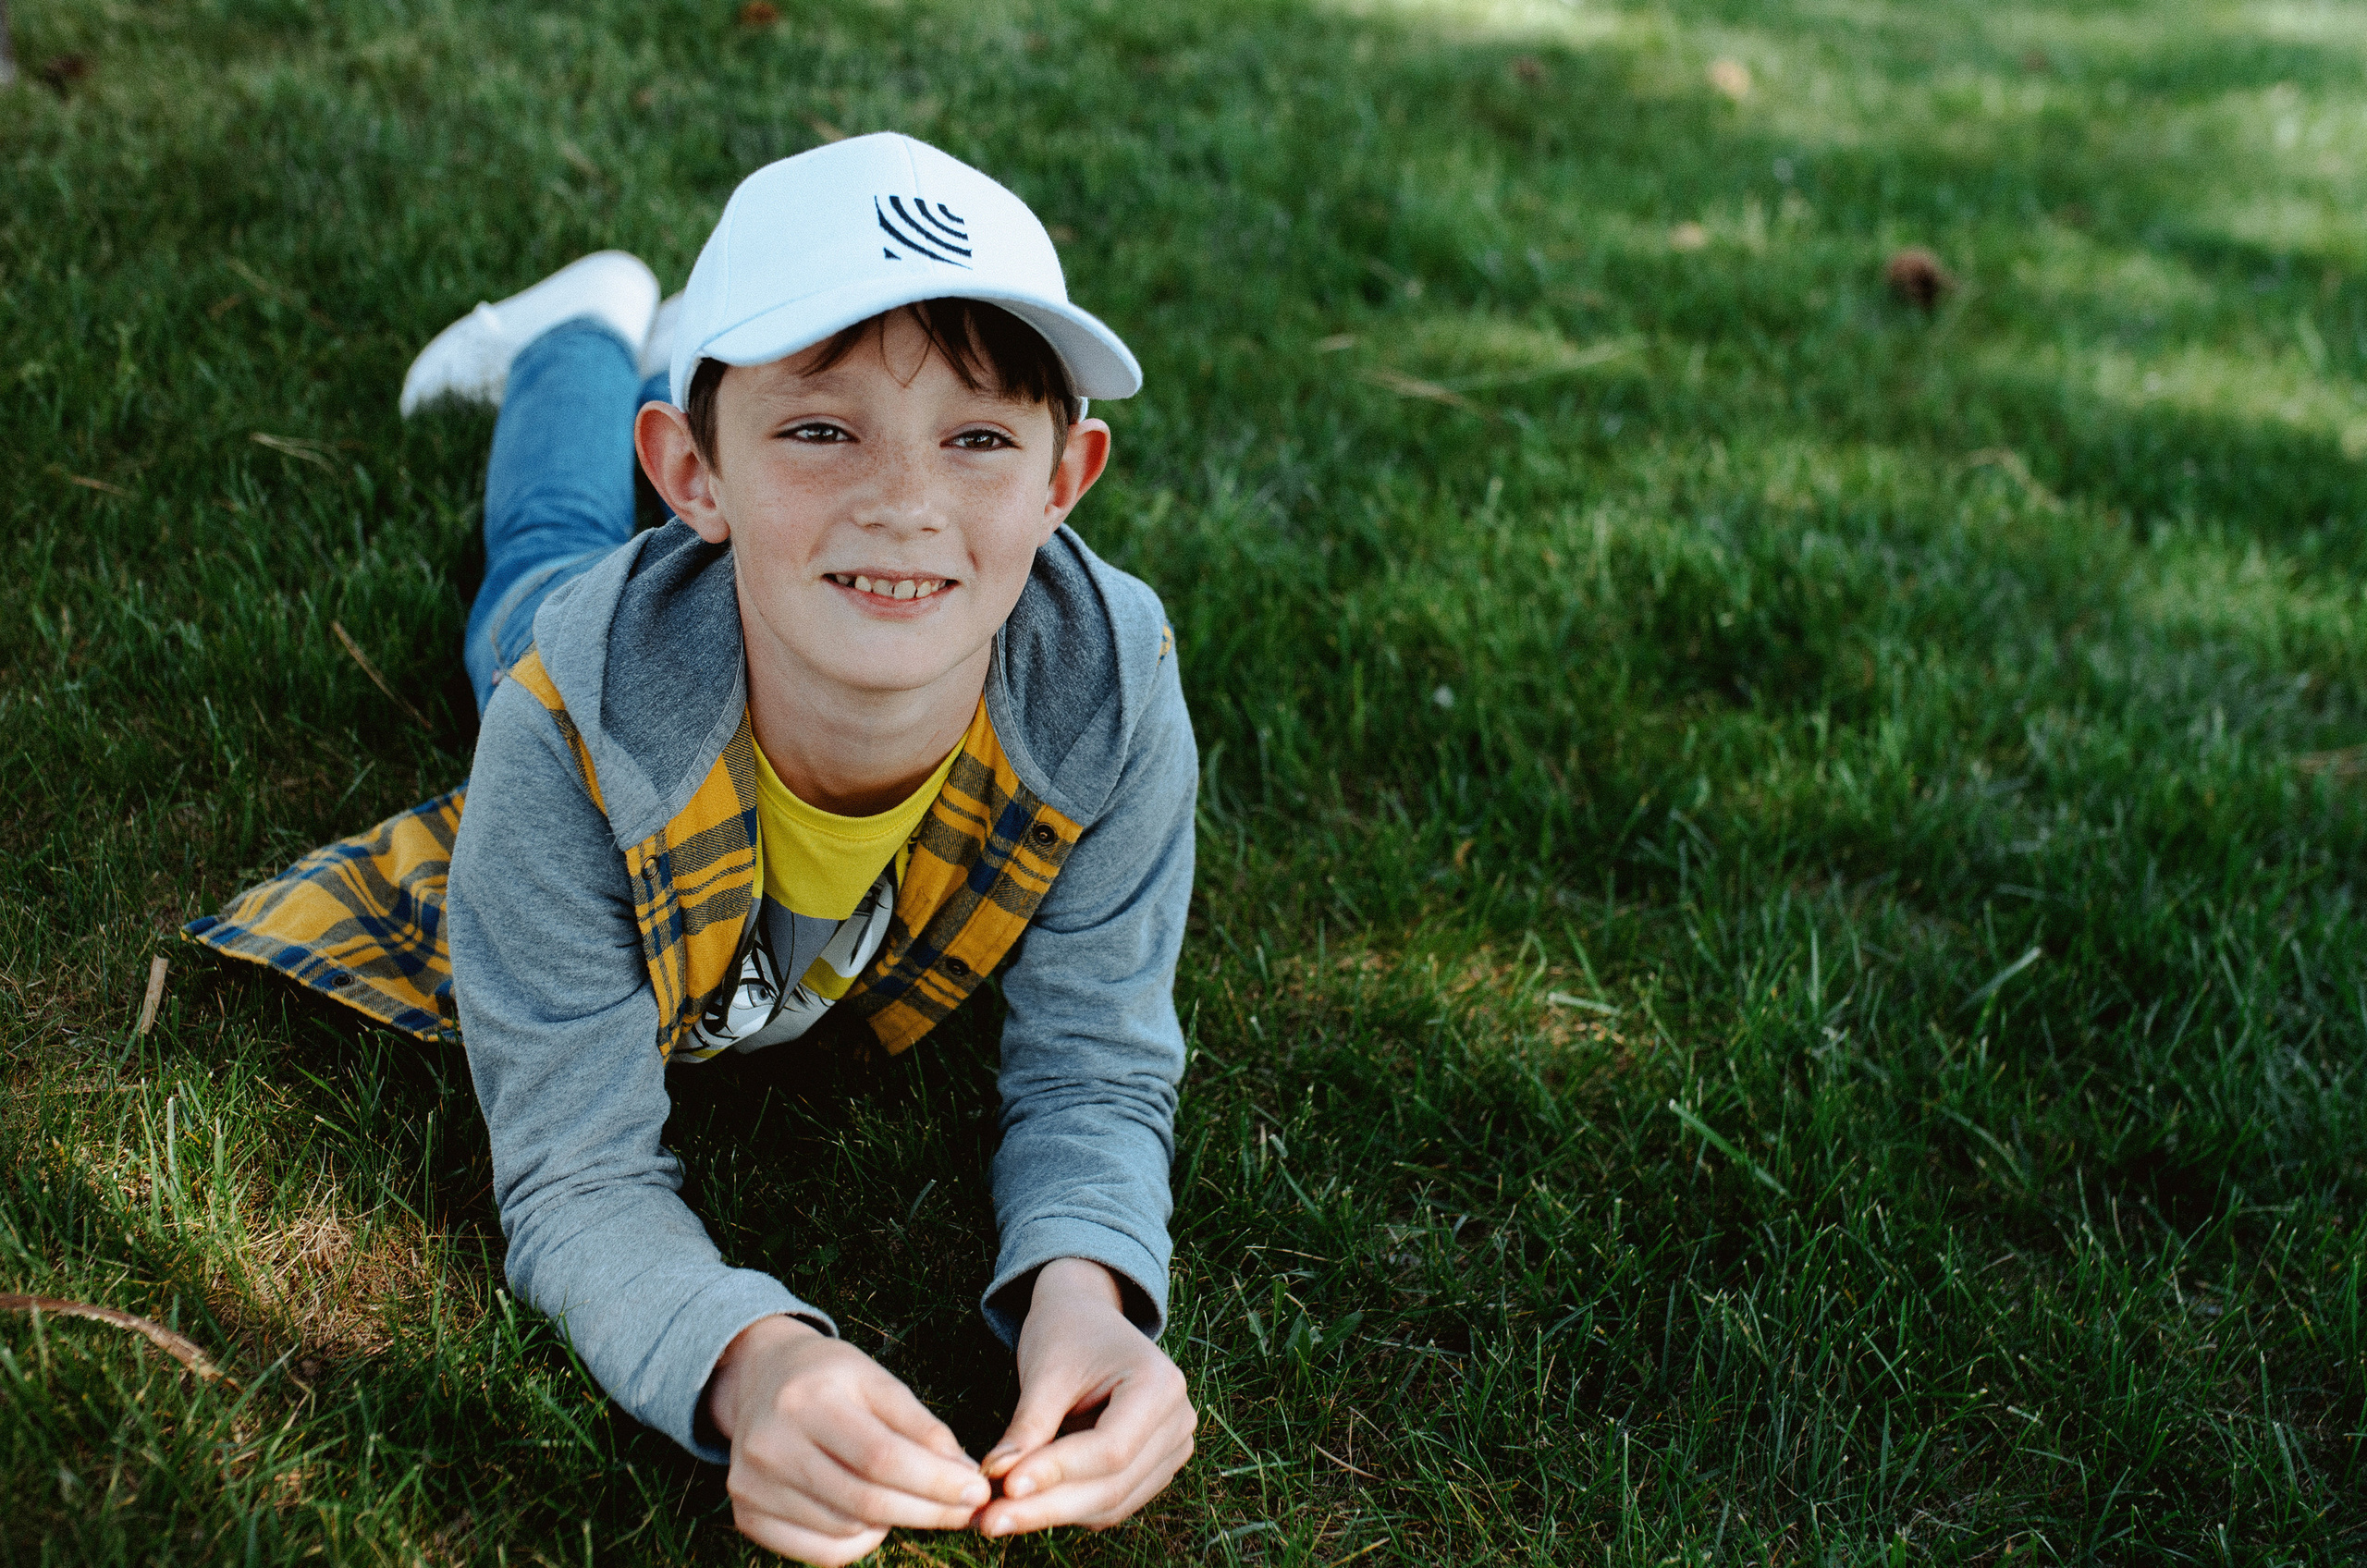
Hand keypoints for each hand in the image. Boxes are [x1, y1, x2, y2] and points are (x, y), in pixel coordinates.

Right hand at [706, 1315, 988, 1564]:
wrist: (760, 1377)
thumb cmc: (831, 1378)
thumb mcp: (878, 1382)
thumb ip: (922, 1426)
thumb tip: (964, 1475)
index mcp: (807, 1399)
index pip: (881, 1457)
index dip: (935, 1481)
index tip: (978, 1489)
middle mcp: (770, 1444)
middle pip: (864, 1500)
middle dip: (928, 1510)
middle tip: (967, 1510)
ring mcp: (752, 1485)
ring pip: (845, 1530)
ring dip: (897, 1524)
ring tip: (919, 1502)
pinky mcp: (747, 1515)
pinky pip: (819, 1552)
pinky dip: (859, 1544)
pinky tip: (875, 1520)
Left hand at [976, 1258, 1195, 1536]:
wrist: (1087, 1318)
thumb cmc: (1067, 1334)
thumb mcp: (1045, 1372)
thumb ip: (1028, 1426)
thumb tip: (998, 1479)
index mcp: (1160, 1385)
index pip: (1111, 1449)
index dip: (1058, 1472)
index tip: (1006, 1487)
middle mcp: (1178, 1421)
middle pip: (1113, 1485)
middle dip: (1048, 1506)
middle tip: (990, 1520)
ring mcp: (1172, 1449)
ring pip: (1112, 1503)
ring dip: (1054, 1514)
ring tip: (998, 1516)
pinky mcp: (1154, 1469)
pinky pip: (1112, 1503)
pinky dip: (1068, 1509)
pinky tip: (1026, 1506)